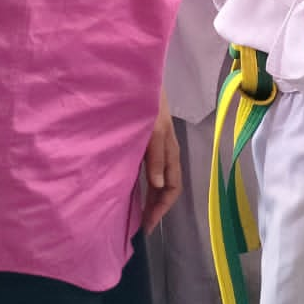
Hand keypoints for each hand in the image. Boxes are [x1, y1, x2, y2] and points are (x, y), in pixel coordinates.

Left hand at [140, 90, 181, 232]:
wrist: (139, 77)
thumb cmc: (148, 102)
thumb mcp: (154, 129)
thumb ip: (155, 156)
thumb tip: (159, 186)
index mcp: (171, 151)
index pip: (172, 188)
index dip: (161, 208)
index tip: (146, 226)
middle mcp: (166, 152)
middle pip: (166, 187)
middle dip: (156, 208)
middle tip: (140, 226)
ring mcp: (156, 146)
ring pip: (158, 179)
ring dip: (150, 197)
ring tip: (137, 213)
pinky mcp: (145, 140)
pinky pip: (149, 168)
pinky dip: (143, 182)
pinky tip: (131, 187)